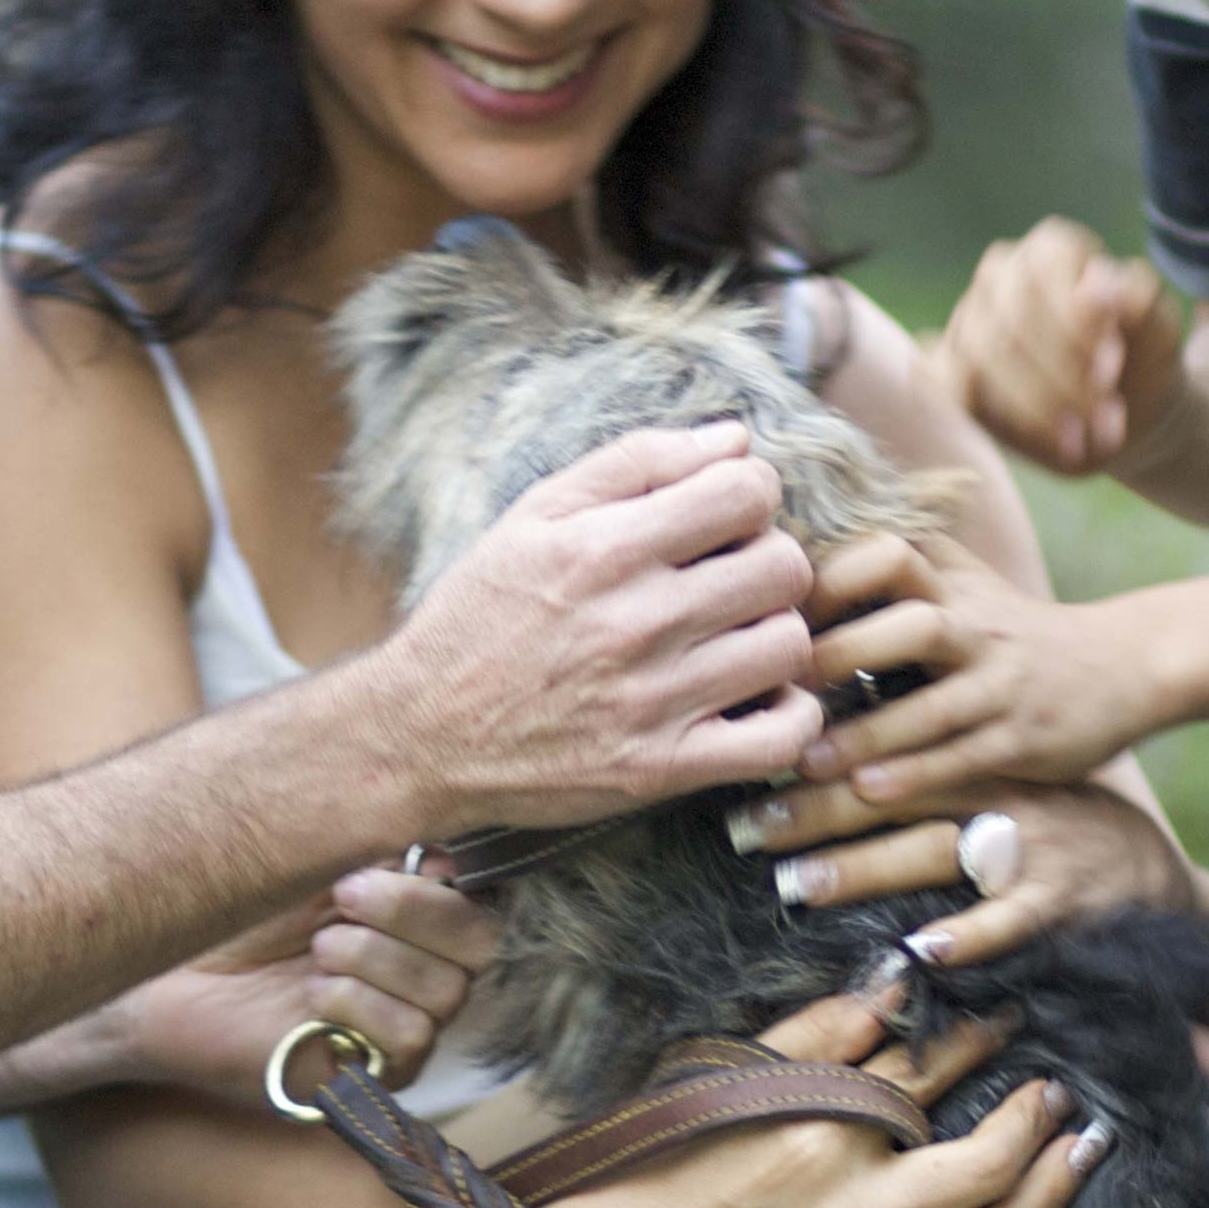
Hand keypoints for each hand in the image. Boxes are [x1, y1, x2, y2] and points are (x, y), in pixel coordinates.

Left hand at [111, 866, 504, 1100]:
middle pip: (479, 943)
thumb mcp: (315, 866)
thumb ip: (381, 852)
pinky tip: (313, 998)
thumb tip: (446, 856)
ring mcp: (405, 1023)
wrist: (176, 981)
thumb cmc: (241, 918)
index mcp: (419, 919)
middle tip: (341, 899)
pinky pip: (411, 1036)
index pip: (480, 902)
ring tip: (317, 951)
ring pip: (446, 991)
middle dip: (411, 911)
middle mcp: (424, 971)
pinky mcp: (377, 1071)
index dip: (435, 884)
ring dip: (375, 958)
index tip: (366, 866)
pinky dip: (361, 1005)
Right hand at [372, 424, 821, 826]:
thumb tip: (736, 438)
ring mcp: (653, 701)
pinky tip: (755, 698)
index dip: (750, 493)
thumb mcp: (534, 516)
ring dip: (775, 633)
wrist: (419, 733)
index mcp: (604, 549)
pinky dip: (788, 716)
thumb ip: (636, 463)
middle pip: (783, 566)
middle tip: (732, 578)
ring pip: (789, 645)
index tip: (726, 515)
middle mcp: (635, 623)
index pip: (747, 492)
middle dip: (768, 560)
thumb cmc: (480, 617)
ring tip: (737, 637)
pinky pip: (780, 740)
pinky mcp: (661, 769)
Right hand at [537, 986, 1111, 1207]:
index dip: (976, 1043)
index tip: (1006, 1022)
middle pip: (985, 1163)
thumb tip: (901, 981)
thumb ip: (826, 1030)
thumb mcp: (739, 1079)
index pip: (926, 1077)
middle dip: (1036, 1120)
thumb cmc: (671, 1162)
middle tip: (1060, 1091)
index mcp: (822, 1133)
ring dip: (1053, 1191)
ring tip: (1083, 1151)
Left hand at [729, 773, 1196, 970]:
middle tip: (746, 831)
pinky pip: (1012, 920)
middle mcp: (998, 793)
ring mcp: (1031, 846)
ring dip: (864, 868)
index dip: (815, 766)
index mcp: (976, 756)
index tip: (751, 778)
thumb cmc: (1043, 819)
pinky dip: (970, 935)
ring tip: (797, 884)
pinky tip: (923, 951)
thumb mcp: (990, 775)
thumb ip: (924, 765)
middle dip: (816, 813)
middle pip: (895, 794)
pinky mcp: (1062, 899)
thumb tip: (826, 759)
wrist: (1141, 860)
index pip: (883, 751)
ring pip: (938, 850)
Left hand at [787, 532, 1162, 806]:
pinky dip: (917, 774)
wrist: (1121, 665)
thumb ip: (896, 573)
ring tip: (807, 761)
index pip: (892, 553)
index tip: (777, 609)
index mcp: (954, 586)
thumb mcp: (964, 586)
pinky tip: (869, 793)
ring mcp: (1004, 684)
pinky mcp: (1023, 738)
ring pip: (935, 705)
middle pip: (913, 623)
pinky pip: (967, 757)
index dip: (835, 574)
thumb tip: (792, 566)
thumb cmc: (1011, 632)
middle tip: (779, 686)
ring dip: (869, 733)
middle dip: (843, 652)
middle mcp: (978, 627)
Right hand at [939, 216, 1187, 477]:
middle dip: (1061, 378)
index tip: (1110, 372)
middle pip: (1012, 318)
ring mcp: (969, 319)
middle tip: (1109, 423)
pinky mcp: (949, 366)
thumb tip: (1100, 281)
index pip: (1044, 269)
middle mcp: (1002, 275)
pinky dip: (983, 414)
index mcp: (1053, 249)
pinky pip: (941, 382)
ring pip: (979, 355)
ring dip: (1034, 407)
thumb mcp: (1162, 333)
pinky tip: (1029, 441)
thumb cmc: (1143, 361)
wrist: (1127, 414)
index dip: (1073, 321)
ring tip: (1085, 442)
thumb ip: (1141, 302)